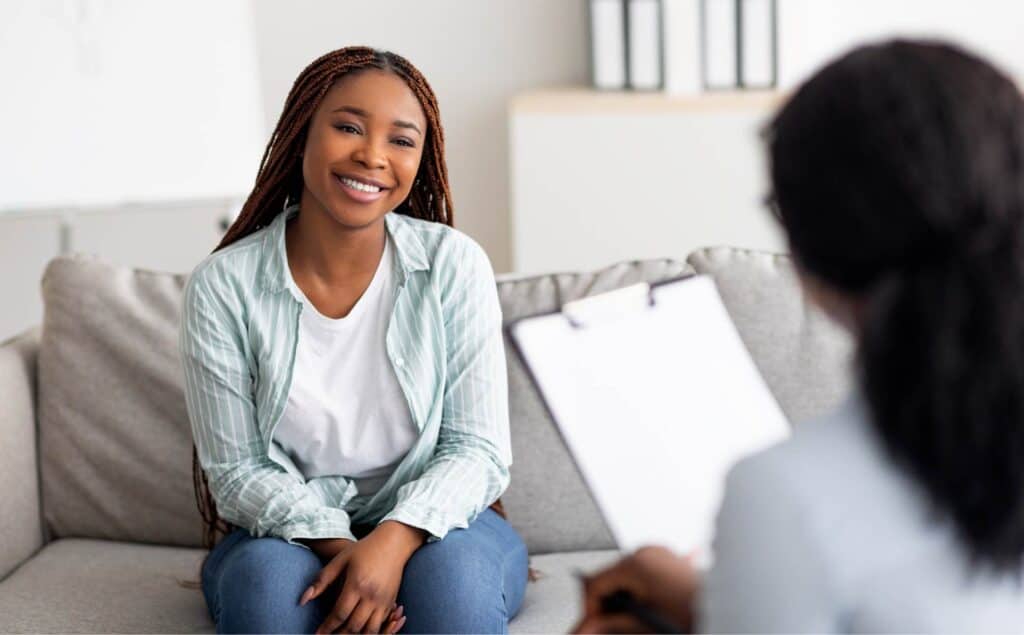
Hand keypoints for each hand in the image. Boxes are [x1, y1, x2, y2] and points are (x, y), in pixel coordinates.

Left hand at [302, 521, 425, 633]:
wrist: (393, 543)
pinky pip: (381, 624)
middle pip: (353, 626)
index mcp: (357, 585)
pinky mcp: (391, 602)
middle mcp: (372, 596)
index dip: (327, 627)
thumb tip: (303, 600)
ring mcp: (384, 601)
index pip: (339, 614)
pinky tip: (359, 630)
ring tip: (343, 634)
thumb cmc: (364, 549)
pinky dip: (370, 631)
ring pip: (369, 630)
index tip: (317, 633)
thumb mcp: (340, 560)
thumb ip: (321, 581)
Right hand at [571, 546, 699, 633]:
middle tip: (610, 626)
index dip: (590, 608)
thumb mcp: (646, 622)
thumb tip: (590, 628)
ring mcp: (657, 553)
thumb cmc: (694, 612)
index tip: (593, 625)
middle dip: (607, 604)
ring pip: (624, 576)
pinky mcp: (667, 558)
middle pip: (609, 579)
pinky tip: (643, 604)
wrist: (730, 607)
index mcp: (635, 564)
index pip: (596, 583)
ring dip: (623, 598)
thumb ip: (613, 624)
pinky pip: (642, 572)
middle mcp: (644, 552)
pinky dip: (639, 590)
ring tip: (634, 618)